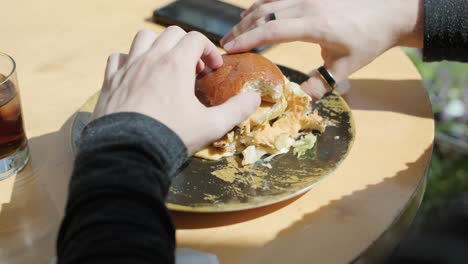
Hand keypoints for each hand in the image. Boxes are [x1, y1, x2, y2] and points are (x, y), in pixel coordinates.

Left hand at [93, 27, 260, 154]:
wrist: (128, 154)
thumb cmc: (171, 137)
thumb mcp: (211, 126)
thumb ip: (236, 110)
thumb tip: (254, 99)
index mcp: (175, 64)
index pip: (196, 39)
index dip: (209, 50)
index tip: (213, 69)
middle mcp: (150, 59)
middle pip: (171, 34)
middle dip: (186, 46)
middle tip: (193, 70)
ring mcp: (128, 68)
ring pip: (143, 38)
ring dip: (158, 46)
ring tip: (166, 66)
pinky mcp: (111, 81)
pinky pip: (118, 57)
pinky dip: (130, 60)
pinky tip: (138, 75)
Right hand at [221, 0, 422, 97]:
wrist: (391, 11)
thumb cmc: (370, 39)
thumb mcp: (346, 66)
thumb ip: (321, 82)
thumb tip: (300, 97)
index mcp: (315, 24)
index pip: (272, 29)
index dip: (248, 38)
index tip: (229, 48)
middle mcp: (307, 5)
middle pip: (264, 13)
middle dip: (241, 28)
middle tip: (225, 44)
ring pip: (269, 1)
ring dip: (248, 16)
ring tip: (234, 30)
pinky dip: (262, 4)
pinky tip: (253, 13)